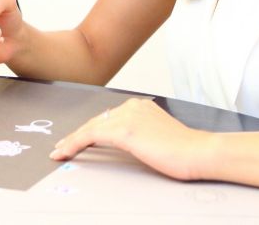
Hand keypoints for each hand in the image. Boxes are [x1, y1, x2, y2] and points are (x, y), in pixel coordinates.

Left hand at [49, 98, 211, 180]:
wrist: (198, 152)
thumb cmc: (184, 150)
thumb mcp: (158, 136)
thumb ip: (141, 134)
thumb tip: (128, 143)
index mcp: (140, 106)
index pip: (107, 117)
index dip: (90, 129)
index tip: (78, 139)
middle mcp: (131, 106)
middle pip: (96, 121)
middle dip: (77, 134)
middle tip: (61, 146)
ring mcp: (126, 116)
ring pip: (90, 127)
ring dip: (72, 140)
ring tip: (59, 152)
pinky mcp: (123, 129)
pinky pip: (90, 136)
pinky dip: (74, 143)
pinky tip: (65, 152)